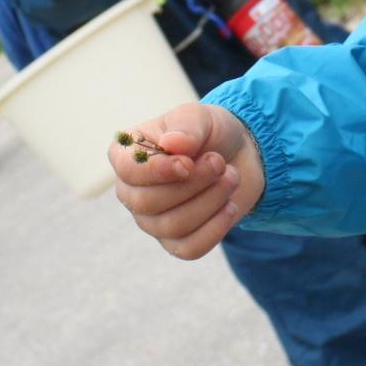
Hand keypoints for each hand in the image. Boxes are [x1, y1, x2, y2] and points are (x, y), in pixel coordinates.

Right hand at [110, 103, 263, 258]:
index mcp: (127, 156)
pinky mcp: (176, 241)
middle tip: (219, 163)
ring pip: (172, 226)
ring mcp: (152, 220)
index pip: (127, 171)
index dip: (157, 171)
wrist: (238, 155)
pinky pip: (188, 249)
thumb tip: (172, 144)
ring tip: (231, 176)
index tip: (188, 162)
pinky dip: (215, 229)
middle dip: (192, 184)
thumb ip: (186, 126)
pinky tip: (229, 206)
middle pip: (148, 202)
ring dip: (210, 201)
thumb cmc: (209, 133)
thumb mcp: (200, 117)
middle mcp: (132, 191)